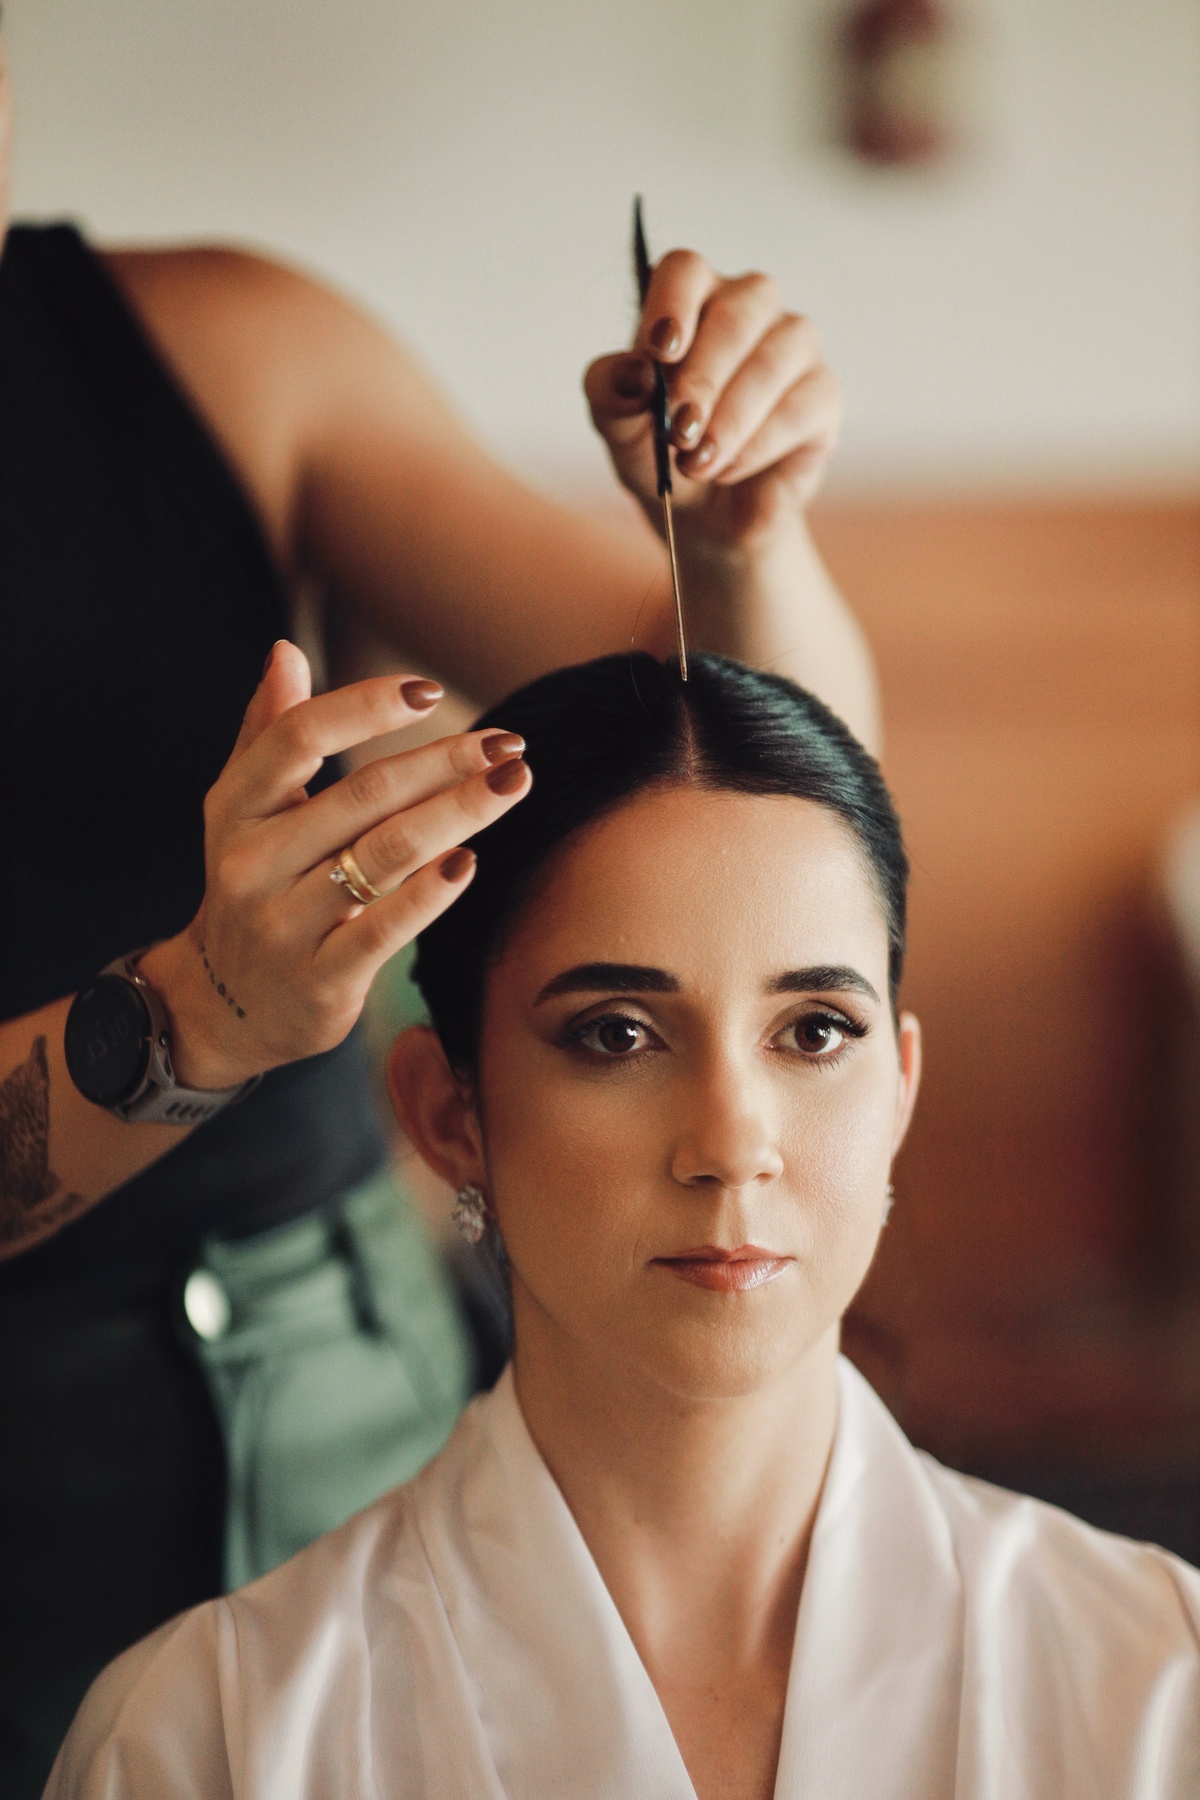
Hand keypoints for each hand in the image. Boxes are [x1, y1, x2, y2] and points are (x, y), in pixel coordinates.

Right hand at [139, 642, 529, 1088]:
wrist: (222, 1007)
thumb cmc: (257, 886)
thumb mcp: (246, 811)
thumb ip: (269, 732)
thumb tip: (284, 650)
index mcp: (235, 808)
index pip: (299, 736)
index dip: (366, 706)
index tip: (431, 690)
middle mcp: (252, 862)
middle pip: (363, 794)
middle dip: (444, 762)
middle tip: (507, 744)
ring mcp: (284, 925)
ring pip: (384, 855)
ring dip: (458, 813)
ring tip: (512, 783)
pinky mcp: (321, 980)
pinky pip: (385, 929)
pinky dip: (431, 892)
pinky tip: (470, 861)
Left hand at [584, 251, 840, 552]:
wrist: (701, 513)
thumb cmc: (658, 451)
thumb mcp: (618, 426)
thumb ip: (612, 391)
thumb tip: (636, 372)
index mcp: (692, 298)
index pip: (685, 269)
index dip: (673, 303)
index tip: (659, 351)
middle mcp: (749, 308)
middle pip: (735, 314)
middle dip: (703, 379)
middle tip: (678, 433)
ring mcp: (793, 345)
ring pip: (771, 361)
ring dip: (729, 420)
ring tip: (697, 464)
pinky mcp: (823, 393)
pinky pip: (801, 406)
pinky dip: (758, 444)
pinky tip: (728, 469)